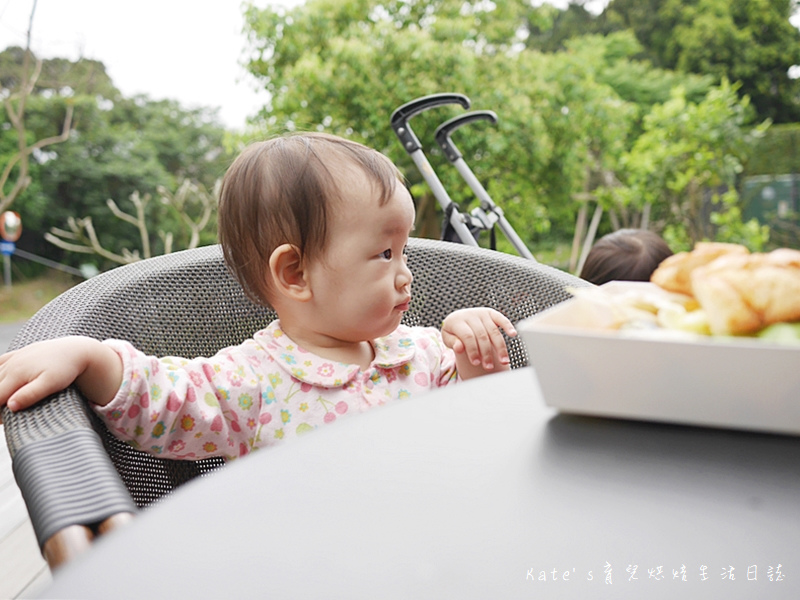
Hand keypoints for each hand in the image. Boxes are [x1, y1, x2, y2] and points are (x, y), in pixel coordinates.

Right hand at [0, 336, 122, 422]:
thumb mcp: (50, 384)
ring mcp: (14, 358)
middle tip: (4, 418)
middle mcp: (11, 365)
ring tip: (6, 403)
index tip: (2, 421)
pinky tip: (2, 381)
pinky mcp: (18, 354)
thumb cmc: (65, 369)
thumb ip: (30, 395)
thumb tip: (10, 406)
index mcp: (16, 374)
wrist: (75, 350)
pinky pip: (0, 362)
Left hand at [441, 308, 516, 379]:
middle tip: (489, 366)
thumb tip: (459, 347)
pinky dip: (508, 326)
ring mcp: (481, 313)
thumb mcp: (448, 338)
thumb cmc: (453, 332)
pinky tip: (513, 334)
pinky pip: (501, 318)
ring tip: (504, 361)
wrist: (458, 318)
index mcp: (457, 321)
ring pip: (493, 330)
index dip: (473, 351)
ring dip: (500, 347)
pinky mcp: (490, 312)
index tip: (476, 363)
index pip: (468, 337)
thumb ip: (453, 343)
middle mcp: (470, 315)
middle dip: (487, 353)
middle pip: (482, 335)